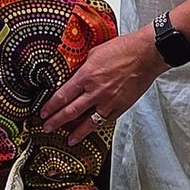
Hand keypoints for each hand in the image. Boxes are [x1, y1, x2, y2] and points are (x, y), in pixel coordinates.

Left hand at [41, 28, 163, 143]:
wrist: (146, 54)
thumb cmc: (122, 49)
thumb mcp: (93, 53)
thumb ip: (82, 67)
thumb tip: (72, 75)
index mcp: (86, 76)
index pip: (62, 96)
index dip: (50, 107)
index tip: (43, 113)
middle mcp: (96, 92)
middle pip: (71, 112)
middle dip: (56, 121)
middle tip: (47, 128)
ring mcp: (109, 101)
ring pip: (88, 122)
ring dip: (76, 132)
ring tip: (68, 139)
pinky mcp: (122, 106)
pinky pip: (106, 121)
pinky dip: (96, 127)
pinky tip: (90, 130)